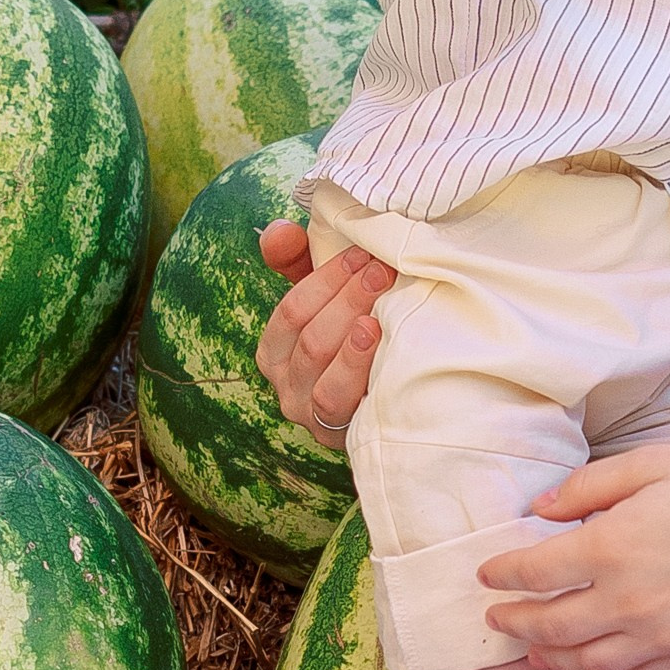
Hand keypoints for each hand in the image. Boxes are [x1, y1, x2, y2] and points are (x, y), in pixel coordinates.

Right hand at [255, 222, 390, 441]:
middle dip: (348, 301)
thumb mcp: (325, 300)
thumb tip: (280, 231)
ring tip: (378, 315)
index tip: (362, 253)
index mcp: (276, 353)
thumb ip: (299, 261)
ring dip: (353, 343)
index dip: (325, 280)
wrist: (393, 403)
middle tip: (383, 272)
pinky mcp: (343, 438)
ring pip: (324, 380)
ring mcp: (315, 419)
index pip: (291, 312)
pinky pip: (343, 409)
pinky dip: (359, 375)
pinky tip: (382, 349)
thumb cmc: (352, 340)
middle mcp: (287, 389)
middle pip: (311, 342)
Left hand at [476, 444, 669, 669]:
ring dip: (551, 657)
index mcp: (611, 548)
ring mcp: (661, 637)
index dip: (503, 573)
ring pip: (586, 662)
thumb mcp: (654, 462)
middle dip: (514, 623)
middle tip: (496, 620)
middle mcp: (627, 603)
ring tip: (534, 651)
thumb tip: (542, 508)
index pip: (535, 572)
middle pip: (550, 627)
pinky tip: (597, 667)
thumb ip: (589, 486)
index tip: (487, 573)